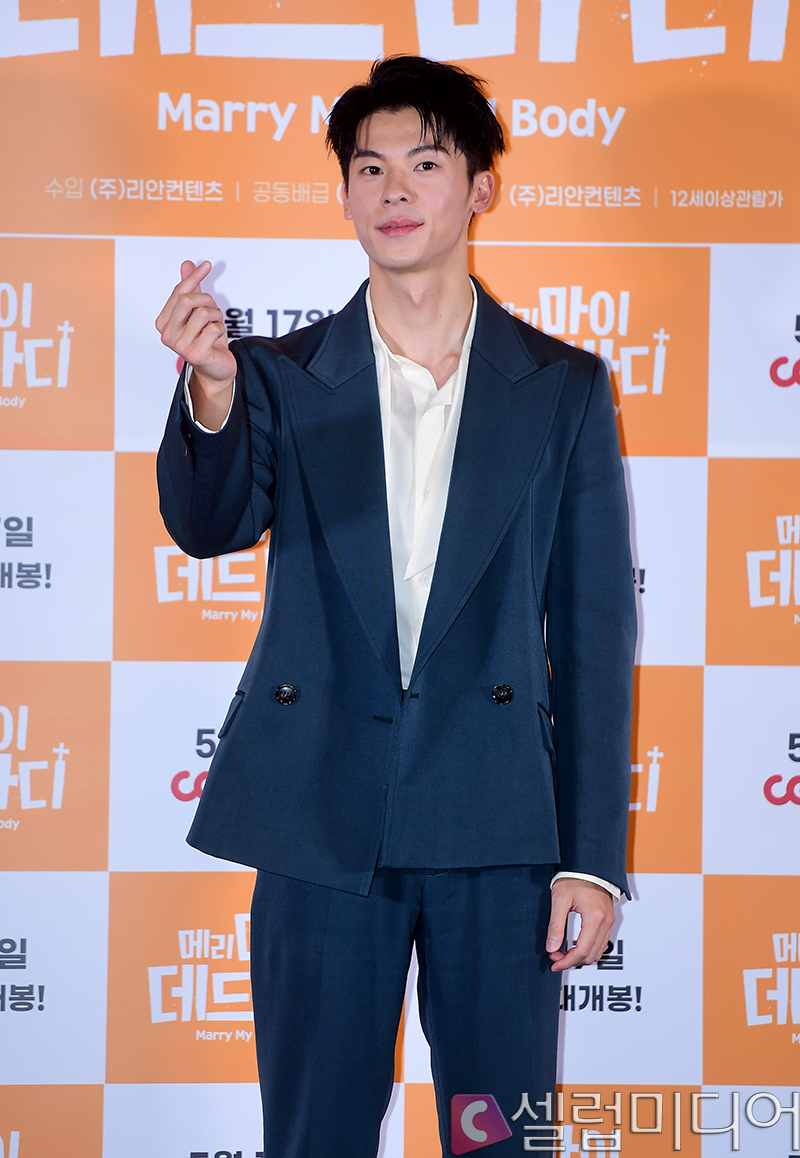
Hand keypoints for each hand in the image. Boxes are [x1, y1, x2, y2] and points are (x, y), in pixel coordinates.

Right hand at [156, 260, 235, 428]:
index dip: (194, 277)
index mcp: (163, 322)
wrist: (216, 369)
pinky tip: (217, 340)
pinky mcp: (195, 355)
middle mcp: (167, 334)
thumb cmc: (206, 339)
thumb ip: (191, 288)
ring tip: (215, 327)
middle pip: (188, 300)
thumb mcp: (198, 311)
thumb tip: (186, 263)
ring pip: (203, 313)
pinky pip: (214, 329)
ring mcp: (180, 346)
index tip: (207, 265)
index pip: (179, 292)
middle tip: (213, 310)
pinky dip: (221, 331)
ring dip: (216, 317)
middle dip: (207, 300)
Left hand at [546, 879, 615, 971]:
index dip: (567, 961)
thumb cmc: (574, 878)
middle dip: (572, 960)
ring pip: (597, 952)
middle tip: (555, 956)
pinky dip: (588, 949)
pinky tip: (574, 946)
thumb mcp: (559, 899)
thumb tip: (551, 947)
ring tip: (562, 952)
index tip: (554, 963)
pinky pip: (601, 943)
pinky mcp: (608, 920)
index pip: (582, 951)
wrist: (588, 865)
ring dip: (580, 956)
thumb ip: (556, 925)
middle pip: (591, 955)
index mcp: (595, 917)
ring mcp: (609, 921)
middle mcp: (606, 922)